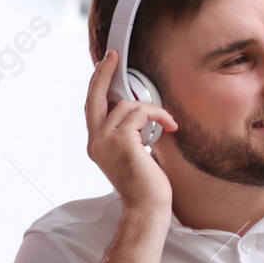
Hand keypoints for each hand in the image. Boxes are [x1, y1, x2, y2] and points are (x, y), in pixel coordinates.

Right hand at [85, 50, 176, 213]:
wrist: (148, 206)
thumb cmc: (148, 184)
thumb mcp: (137, 153)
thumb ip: (132, 133)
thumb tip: (142, 114)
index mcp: (98, 144)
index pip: (93, 107)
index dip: (98, 85)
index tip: (106, 67)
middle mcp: (96, 141)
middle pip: (95, 97)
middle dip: (104, 73)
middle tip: (114, 56)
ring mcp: (105, 141)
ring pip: (127, 105)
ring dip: (152, 108)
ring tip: (167, 123)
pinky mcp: (121, 141)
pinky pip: (141, 112)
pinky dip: (159, 114)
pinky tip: (170, 127)